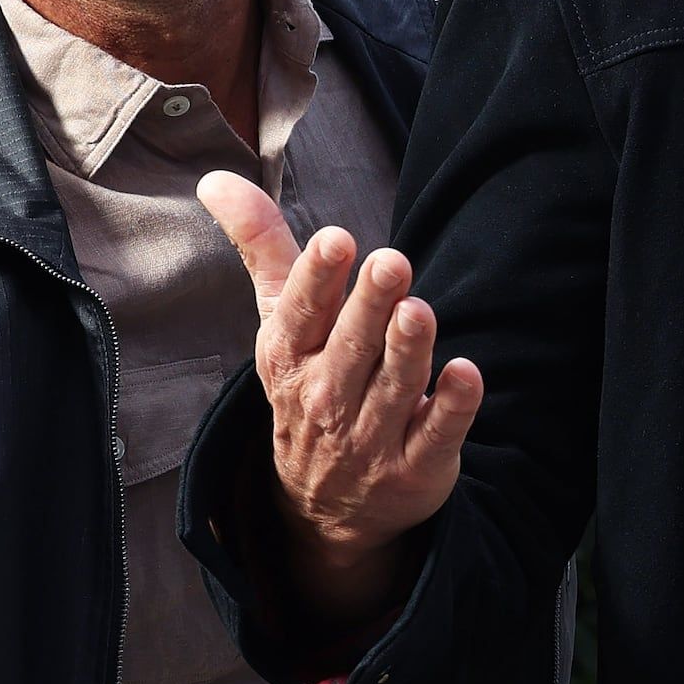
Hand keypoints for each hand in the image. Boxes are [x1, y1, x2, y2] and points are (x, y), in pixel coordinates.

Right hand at [202, 170, 482, 638]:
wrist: (325, 504)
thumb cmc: (310, 382)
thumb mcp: (281, 319)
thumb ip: (261, 246)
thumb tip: (216, 179)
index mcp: (289, 357)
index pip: (300, 314)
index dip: (317, 278)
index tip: (336, 241)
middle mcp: (325, 399)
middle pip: (350, 348)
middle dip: (370, 306)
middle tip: (392, 262)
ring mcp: (370, 440)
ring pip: (393, 389)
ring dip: (408, 351)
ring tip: (419, 312)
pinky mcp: (415, 469)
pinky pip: (436, 435)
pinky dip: (451, 407)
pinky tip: (467, 374)